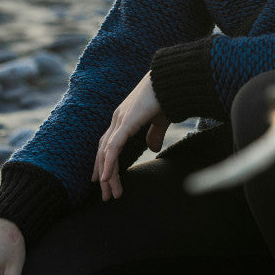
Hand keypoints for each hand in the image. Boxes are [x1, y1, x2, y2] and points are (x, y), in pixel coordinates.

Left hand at [92, 71, 168, 200]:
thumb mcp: (159, 120)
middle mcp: (117, 119)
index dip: (103, 161)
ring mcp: (120, 120)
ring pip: (107, 153)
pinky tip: (105, 178)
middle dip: (103, 174)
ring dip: (107, 174)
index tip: (102, 180)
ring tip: (109, 193)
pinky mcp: (126, 122)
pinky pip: (113, 147)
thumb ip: (154, 134)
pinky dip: (108, 163)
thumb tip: (153, 149)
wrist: (171, 80)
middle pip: (104, 151)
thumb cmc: (167, 96)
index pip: (108, 144)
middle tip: (105, 194)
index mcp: (123, 118)